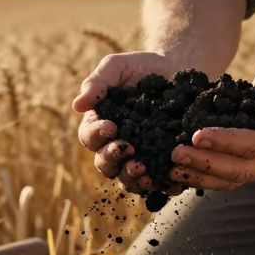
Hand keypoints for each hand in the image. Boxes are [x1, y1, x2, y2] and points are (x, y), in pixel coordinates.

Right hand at [73, 51, 180, 193]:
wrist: (178, 69)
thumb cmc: (142, 66)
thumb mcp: (117, 66)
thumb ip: (97, 83)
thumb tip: (76, 106)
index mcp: (100, 125)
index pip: (89, 137)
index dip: (97, 135)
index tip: (111, 126)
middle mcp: (116, 146)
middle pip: (105, 164)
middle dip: (114, 160)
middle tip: (129, 149)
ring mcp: (140, 158)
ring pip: (127, 179)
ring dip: (133, 178)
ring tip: (146, 172)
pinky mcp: (163, 163)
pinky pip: (160, 182)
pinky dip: (164, 187)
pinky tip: (172, 183)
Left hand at [169, 52, 254, 190]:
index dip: (226, 142)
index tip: (197, 135)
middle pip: (241, 169)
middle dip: (206, 163)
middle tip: (175, 154)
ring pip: (232, 178)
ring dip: (201, 174)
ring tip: (171, 166)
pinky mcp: (252, 163)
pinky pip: (226, 175)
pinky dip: (203, 173)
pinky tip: (180, 168)